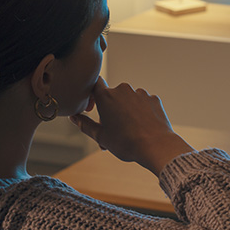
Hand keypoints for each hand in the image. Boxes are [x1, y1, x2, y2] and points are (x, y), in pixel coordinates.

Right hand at [69, 77, 194, 175]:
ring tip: (128, 132)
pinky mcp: (153, 98)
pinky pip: (142, 102)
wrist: (156, 146)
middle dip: (110, 109)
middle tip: (111, 131)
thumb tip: (74, 117)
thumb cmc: (126, 143)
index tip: (92, 108)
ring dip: (125, 111)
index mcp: (106, 96)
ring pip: (128, 99)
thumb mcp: (100, 136)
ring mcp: (140, 93)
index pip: (94, 83)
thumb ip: (84, 124)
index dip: (91, 94)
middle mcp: (123, 89)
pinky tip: (141, 127)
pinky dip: (140, 112)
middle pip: (112, 95)